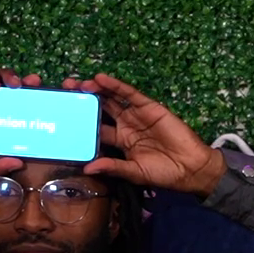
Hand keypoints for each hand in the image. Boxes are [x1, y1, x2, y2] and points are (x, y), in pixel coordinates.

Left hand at [67, 73, 225, 196]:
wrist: (190, 167)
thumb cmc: (163, 173)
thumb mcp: (134, 172)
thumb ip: (113, 167)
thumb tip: (88, 169)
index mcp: (119, 142)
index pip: (95, 129)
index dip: (80, 122)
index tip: (62, 116)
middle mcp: (125, 126)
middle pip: (100, 110)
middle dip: (83, 101)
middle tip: (64, 91)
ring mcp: (135, 115)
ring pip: (111, 99)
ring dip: (95, 90)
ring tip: (78, 84)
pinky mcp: (148, 107)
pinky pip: (128, 94)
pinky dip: (115, 86)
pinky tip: (100, 79)